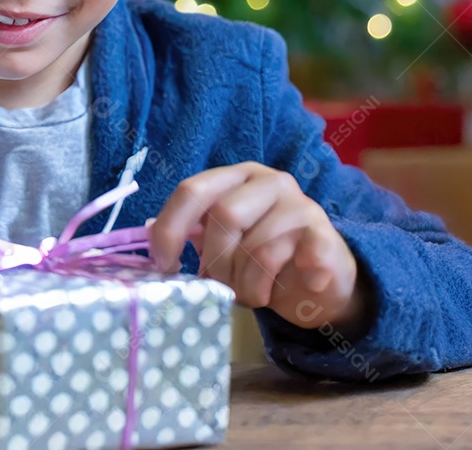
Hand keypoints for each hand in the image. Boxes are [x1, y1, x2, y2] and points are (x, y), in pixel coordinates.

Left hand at [148, 162, 368, 332]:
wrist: (325, 278)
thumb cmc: (266, 256)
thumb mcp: (225, 241)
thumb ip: (191, 232)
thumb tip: (146, 229)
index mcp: (236, 177)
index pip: (192, 190)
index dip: (170, 228)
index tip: (165, 265)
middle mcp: (269, 182)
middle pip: (224, 216)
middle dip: (216, 261)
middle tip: (221, 285)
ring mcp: (300, 205)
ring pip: (258, 247)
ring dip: (246, 284)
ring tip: (252, 294)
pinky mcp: (324, 234)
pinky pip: (292, 258)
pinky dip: (278, 282)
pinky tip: (284, 286)